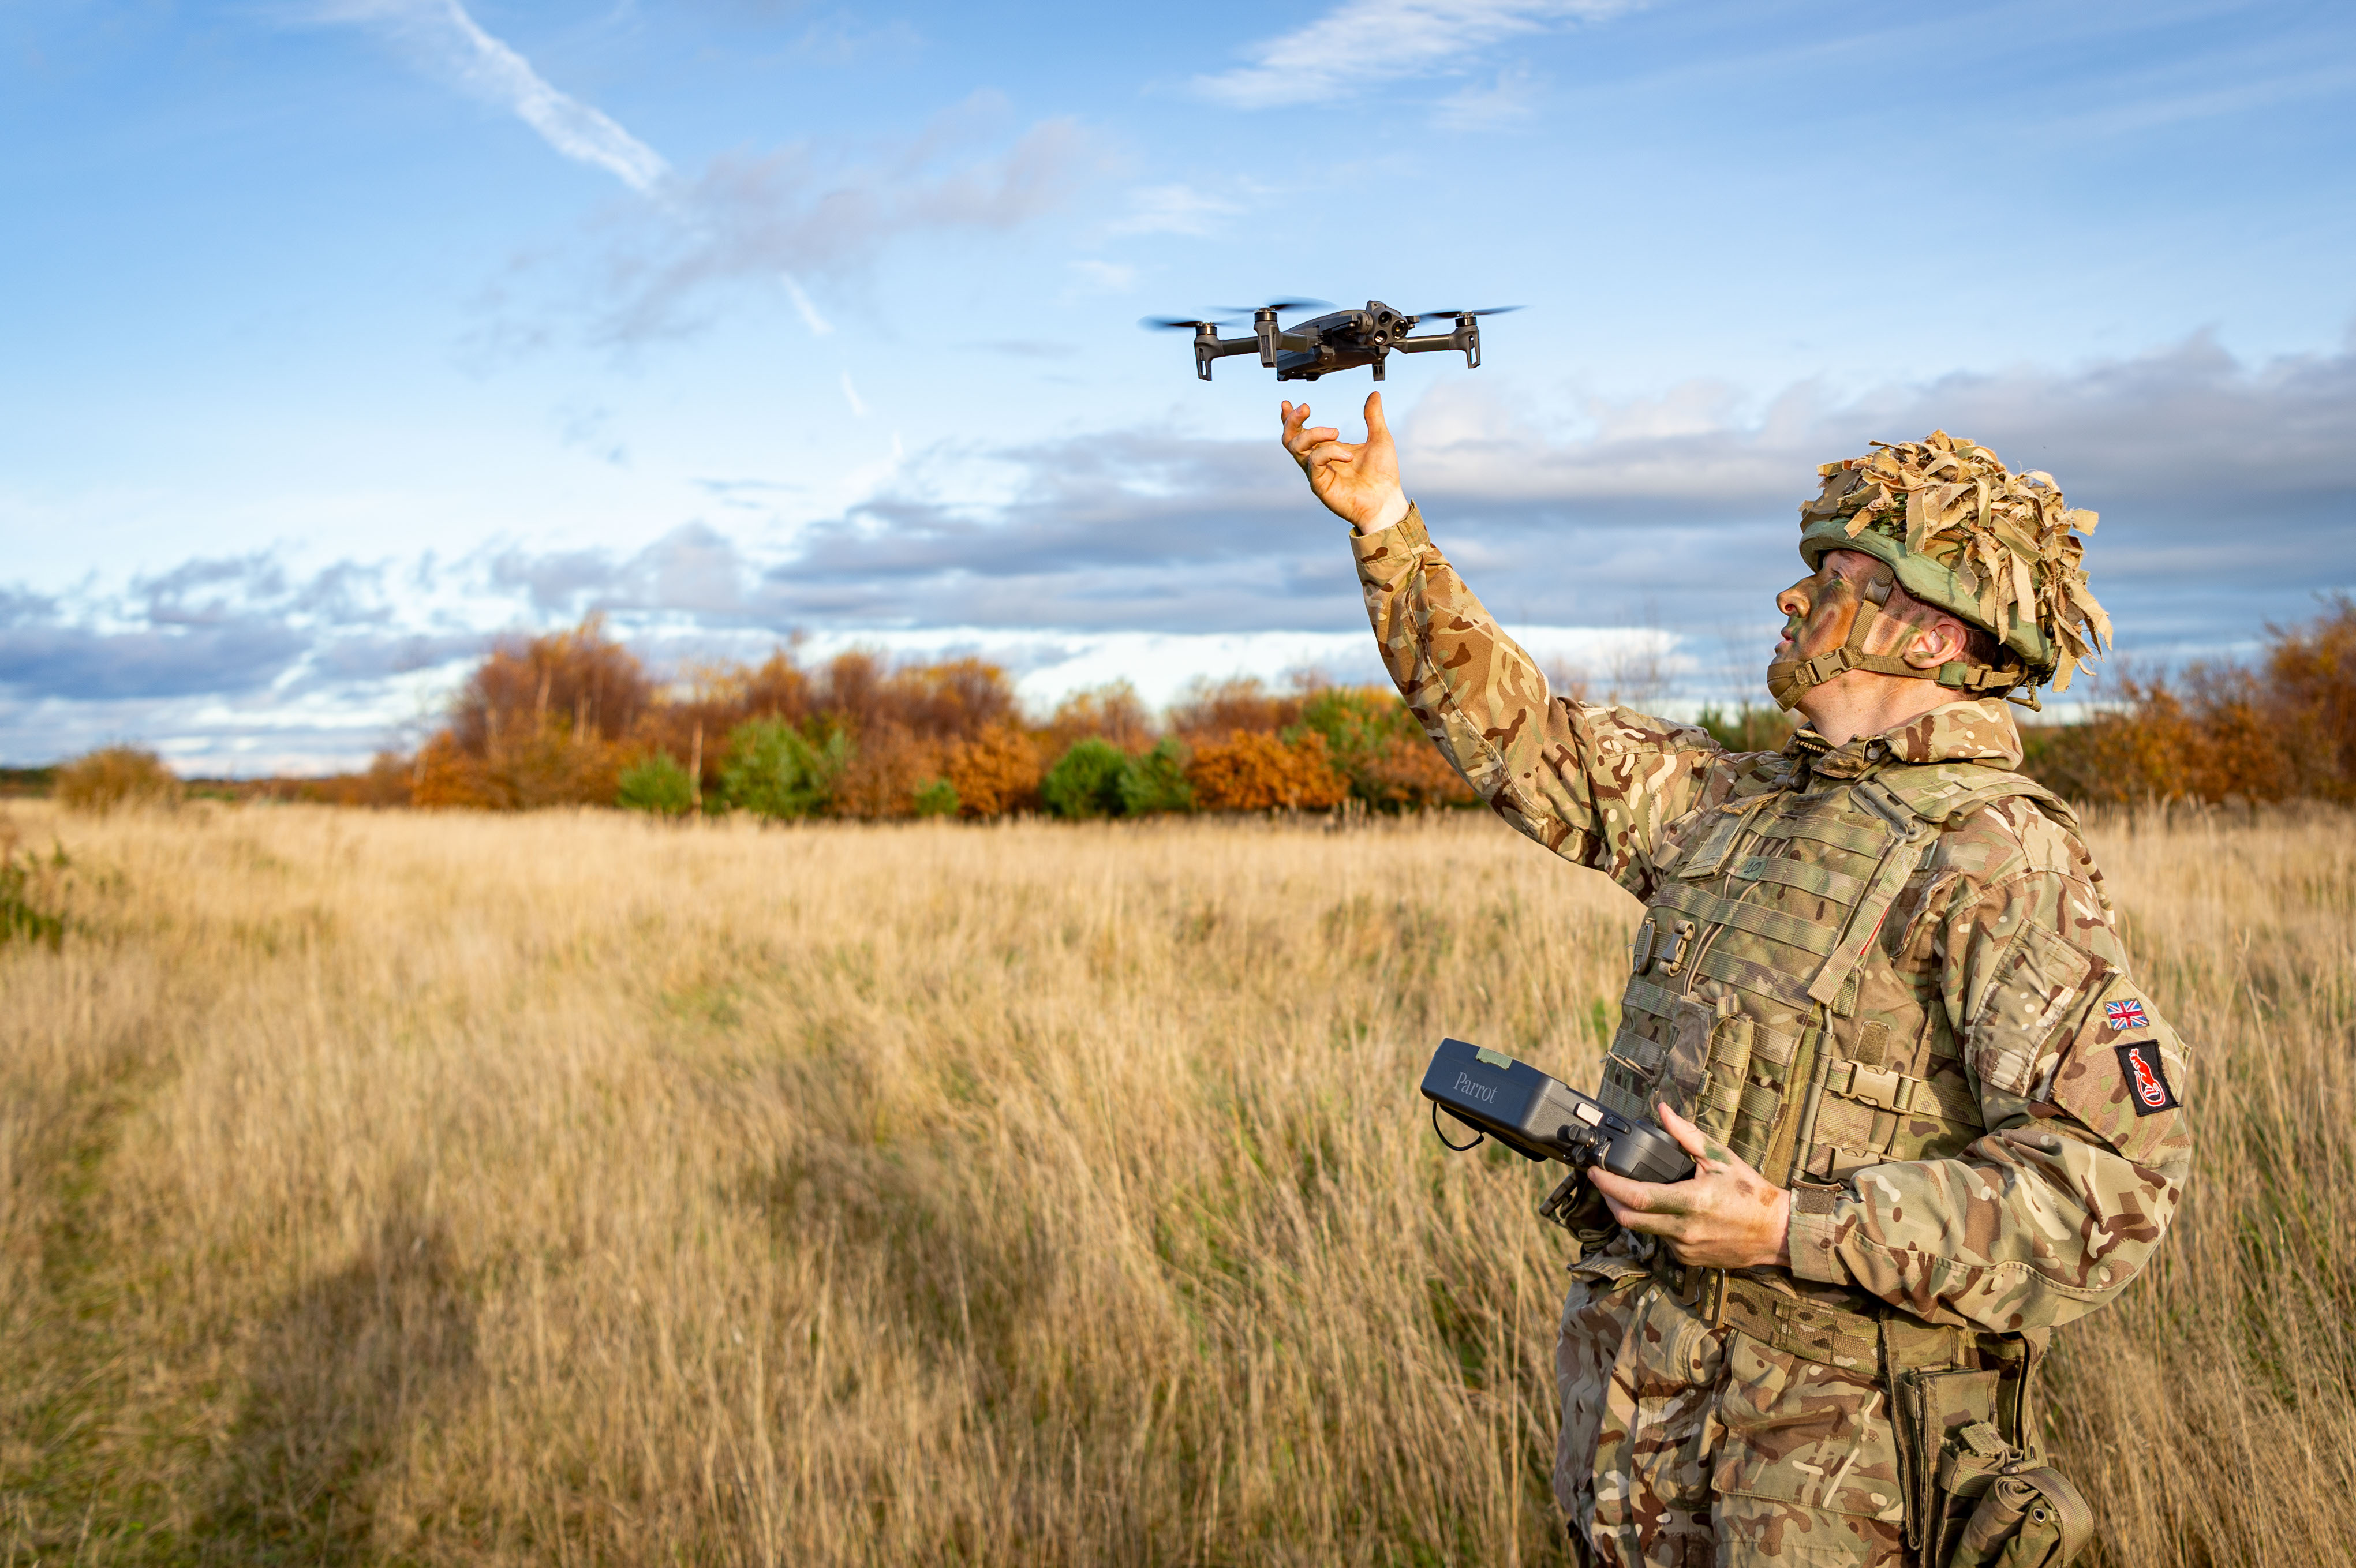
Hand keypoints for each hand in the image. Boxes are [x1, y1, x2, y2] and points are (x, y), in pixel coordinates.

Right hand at [1280, 391, 1404, 531]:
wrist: (1387, 501)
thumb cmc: (1383, 475)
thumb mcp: (1380, 439)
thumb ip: (1373, 417)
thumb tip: (1374, 394)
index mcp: (1328, 450)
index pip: (1301, 432)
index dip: (1290, 418)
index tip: (1287, 403)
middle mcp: (1318, 461)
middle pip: (1290, 438)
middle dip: (1292, 420)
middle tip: (1306, 408)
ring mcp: (1317, 473)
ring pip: (1296, 447)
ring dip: (1313, 433)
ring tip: (1336, 432)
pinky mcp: (1319, 485)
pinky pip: (1314, 462)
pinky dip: (1330, 452)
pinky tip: (1348, 455)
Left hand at [1585, 1103, 1792, 1270]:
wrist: (1775, 1232)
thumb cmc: (1750, 1193)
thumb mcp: (1720, 1158)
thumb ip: (1687, 1135)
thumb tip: (1663, 1110)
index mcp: (1691, 1201)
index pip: (1637, 1197)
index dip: (1609, 1186)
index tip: (1594, 1172)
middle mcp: (1684, 1229)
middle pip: (1628, 1220)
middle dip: (1608, 1199)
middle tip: (1602, 1182)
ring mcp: (1685, 1248)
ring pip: (1644, 1231)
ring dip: (1633, 1212)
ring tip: (1632, 1191)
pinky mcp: (1688, 1260)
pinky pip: (1661, 1241)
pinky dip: (1655, 1225)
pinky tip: (1663, 1211)